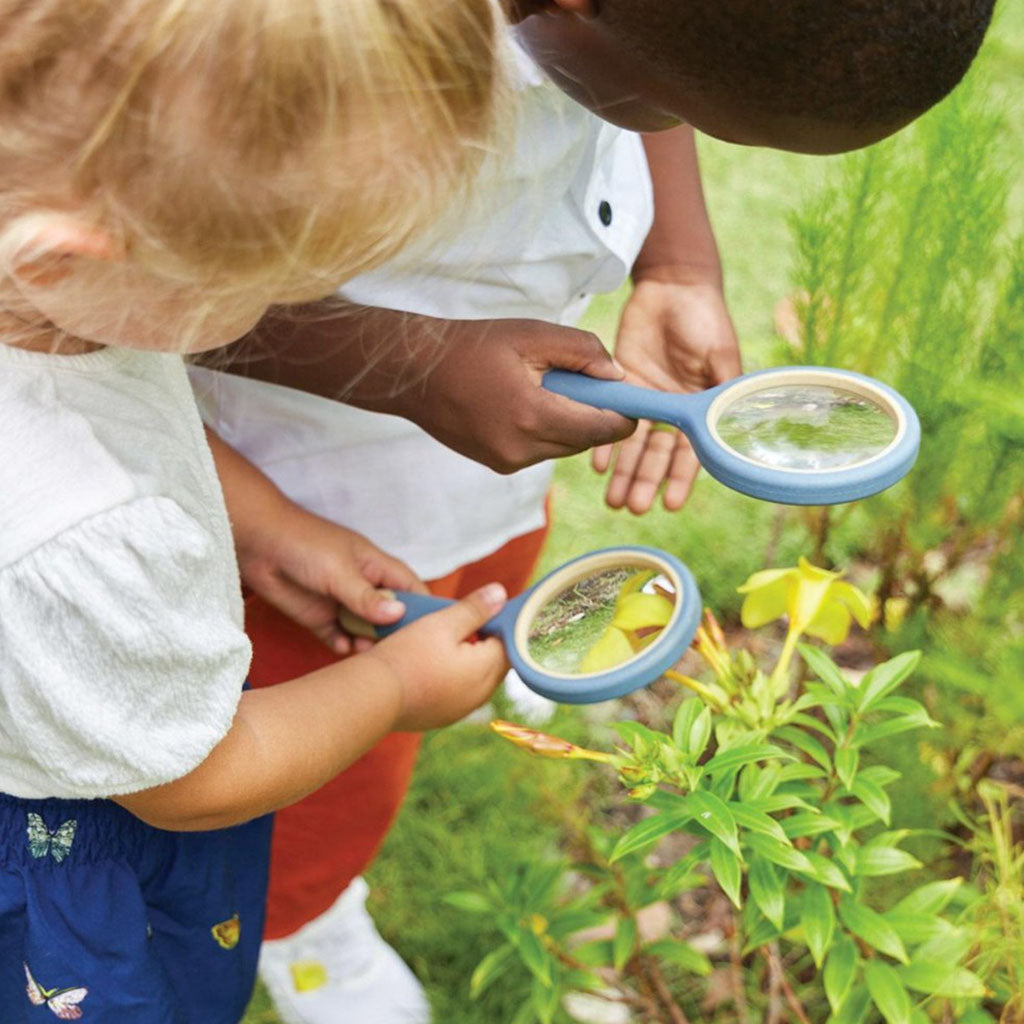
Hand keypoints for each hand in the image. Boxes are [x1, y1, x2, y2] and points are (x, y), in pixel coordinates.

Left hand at [237, 502, 426, 656]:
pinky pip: (338, 638)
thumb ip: (366, 597)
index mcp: (377, 567)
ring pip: (365, 631)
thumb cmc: (305, 544)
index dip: (424, 608)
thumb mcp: (340, 570)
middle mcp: (364, 587)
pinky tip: (343, 649)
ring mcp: (341, 603)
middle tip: (400, 653)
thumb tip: (398, 616)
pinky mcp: (318, 617)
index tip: (434, 632)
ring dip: (369, 644)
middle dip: (396, 633)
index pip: (411, 589)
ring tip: (368, 654)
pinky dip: (343, 647)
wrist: (256, 542)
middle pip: (391, 616)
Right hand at [368, 584, 509, 730]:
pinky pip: (459, 692)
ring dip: (468, 660)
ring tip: (444, 643)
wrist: (372, 696)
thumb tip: (502, 594)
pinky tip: (432, 665)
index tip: (480, 610)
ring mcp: (462, 709)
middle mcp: (481, 695)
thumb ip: (474, 609)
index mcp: (486, 670)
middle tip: (461, 623)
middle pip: (495, 661)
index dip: (497, 622)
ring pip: (477, 678)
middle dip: (484, 642)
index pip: (509, 642)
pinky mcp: (443, 717)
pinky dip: (453, 677)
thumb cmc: (407, 655)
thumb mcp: (442, 623)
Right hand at [401, 318, 635, 472]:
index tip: (633, 400)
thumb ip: (583, 352)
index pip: (601, 428)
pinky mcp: (499, 465)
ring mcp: (509, 461)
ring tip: (545, 388)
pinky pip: (540, 451)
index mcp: (533, 414)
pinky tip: (523, 403)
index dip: (625, 416)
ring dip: (569, 424)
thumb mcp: (533, 334)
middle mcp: (523, 448)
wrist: (416, 373)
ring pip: (563, 448)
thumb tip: (618, 377)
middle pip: (585, 441)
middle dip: (595, 416)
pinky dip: (545, 430)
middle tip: (588, 384)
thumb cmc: (474, 346)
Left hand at [593, 275, 741, 512]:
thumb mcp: (721, 353)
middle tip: (632, 508)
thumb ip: (722, 390)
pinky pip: (609, 416)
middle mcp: (671, 410)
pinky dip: (602, 440)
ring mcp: (645, 399)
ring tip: (613, 500)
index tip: (670, 504)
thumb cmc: (705, 316)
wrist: (672, 284)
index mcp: (699, 408)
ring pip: (631, 443)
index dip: (679, 478)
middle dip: (645, 481)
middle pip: (656, 454)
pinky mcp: (620, 383)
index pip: (690, 451)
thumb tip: (727, 425)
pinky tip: (597, 464)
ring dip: (623, 473)